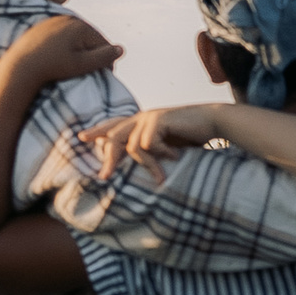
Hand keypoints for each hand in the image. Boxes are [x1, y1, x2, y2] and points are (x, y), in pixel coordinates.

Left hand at [1, 15, 122, 87]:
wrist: (19, 67)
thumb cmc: (52, 68)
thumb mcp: (82, 65)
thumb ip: (103, 57)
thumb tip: (121, 49)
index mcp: (81, 26)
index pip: (103, 44)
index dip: (106, 61)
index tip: (103, 76)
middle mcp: (68, 18)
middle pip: (89, 39)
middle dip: (92, 54)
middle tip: (89, 74)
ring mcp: (54, 20)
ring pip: (74, 38)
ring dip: (78, 51)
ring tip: (73, 68)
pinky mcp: (42, 26)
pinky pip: (60, 37)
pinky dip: (63, 47)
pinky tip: (59, 60)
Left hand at [78, 104, 227, 185]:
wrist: (213, 121)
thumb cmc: (192, 135)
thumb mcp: (167, 144)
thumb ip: (150, 148)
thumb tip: (133, 161)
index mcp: (142, 120)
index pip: (114, 125)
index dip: (98, 130)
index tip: (82, 138)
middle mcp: (142, 117)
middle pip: (114, 137)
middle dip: (108, 159)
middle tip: (103, 177)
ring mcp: (149, 117)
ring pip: (132, 147)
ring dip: (148, 165)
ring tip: (160, 176)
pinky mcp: (158, 120)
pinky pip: (148, 145)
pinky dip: (161, 155)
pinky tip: (176, 156)